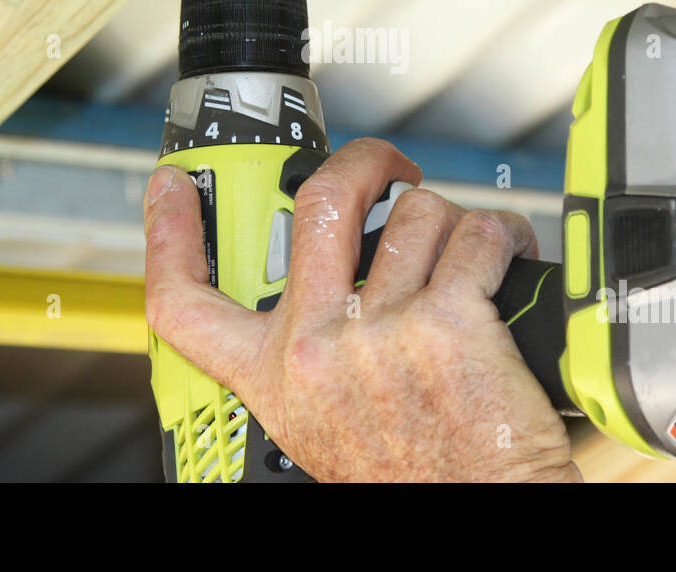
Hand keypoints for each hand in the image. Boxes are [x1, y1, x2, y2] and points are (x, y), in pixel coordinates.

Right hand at [144, 137, 578, 481]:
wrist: (480, 513)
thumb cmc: (418, 476)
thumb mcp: (322, 422)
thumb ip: (309, 354)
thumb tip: (332, 280)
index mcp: (275, 377)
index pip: (187, 302)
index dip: (169, 235)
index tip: (174, 188)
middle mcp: (318, 348)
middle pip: (321, 204)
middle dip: (365, 162)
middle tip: (388, 168)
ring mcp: (382, 330)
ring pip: (417, 215)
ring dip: (452, 223)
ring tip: (467, 255)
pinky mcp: (450, 320)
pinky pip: (479, 234)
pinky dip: (503, 236)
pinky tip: (505, 259)